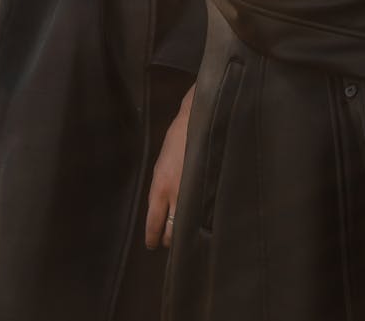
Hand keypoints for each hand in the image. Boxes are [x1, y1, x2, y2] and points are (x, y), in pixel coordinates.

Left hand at [145, 85, 193, 248]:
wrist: (199, 119)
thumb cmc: (178, 138)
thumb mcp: (162, 164)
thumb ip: (161, 188)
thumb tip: (161, 208)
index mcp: (160, 188)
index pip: (154, 225)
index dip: (154, 238)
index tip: (154, 245)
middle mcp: (176, 195)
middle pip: (172, 233)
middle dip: (172, 240)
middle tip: (173, 239)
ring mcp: (195, 193)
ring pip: (190, 228)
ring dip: (188, 232)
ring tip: (190, 234)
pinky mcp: (211, 188)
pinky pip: (206, 214)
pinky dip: (205, 221)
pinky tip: (207, 222)